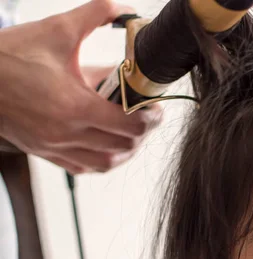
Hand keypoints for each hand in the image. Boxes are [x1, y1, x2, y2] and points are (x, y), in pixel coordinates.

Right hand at [0, 0, 162, 173]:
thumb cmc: (7, 56)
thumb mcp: (56, 30)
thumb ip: (96, 14)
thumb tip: (124, 9)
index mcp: (74, 107)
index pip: (131, 125)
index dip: (152, 118)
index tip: (156, 108)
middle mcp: (66, 134)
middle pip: (124, 146)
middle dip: (143, 132)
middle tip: (148, 115)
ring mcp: (54, 147)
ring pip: (106, 163)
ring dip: (125, 150)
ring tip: (131, 131)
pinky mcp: (44, 152)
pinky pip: (84, 168)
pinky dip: (101, 159)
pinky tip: (106, 143)